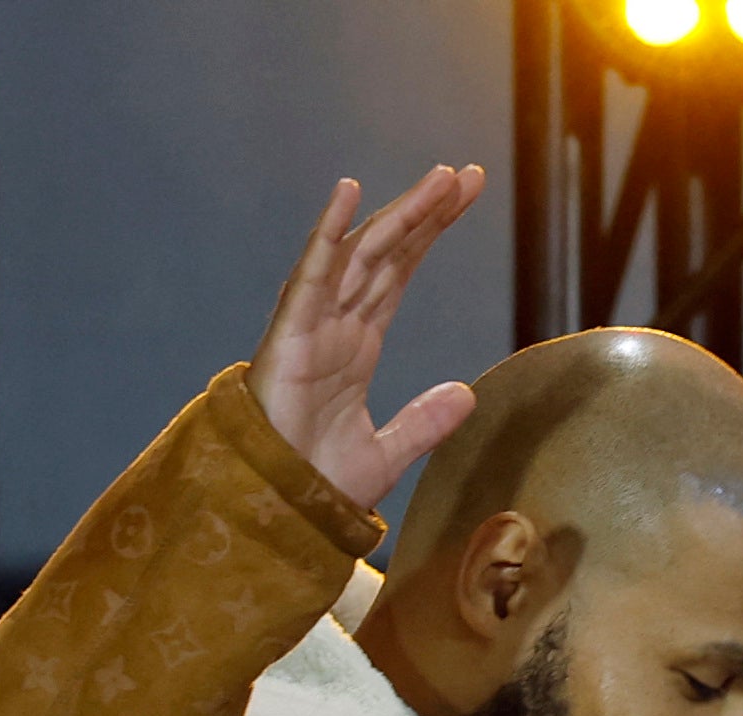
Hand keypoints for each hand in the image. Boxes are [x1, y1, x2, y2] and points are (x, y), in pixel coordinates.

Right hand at [247, 165, 486, 510]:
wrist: (276, 513)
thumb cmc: (315, 483)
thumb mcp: (387, 453)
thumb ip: (425, 423)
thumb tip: (467, 394)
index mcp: (357, 344)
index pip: (399, 274)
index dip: (430, 234)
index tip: (465, 198)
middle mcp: (336, 324)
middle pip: (388, 253)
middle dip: (427, 212)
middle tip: (466, 174)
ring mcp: (313, 325)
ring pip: (362, 254)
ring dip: (399, 213)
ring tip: (441, 178)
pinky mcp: (290, 335)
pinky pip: (312, 275)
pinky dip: (329, 234)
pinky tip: (350, 194)